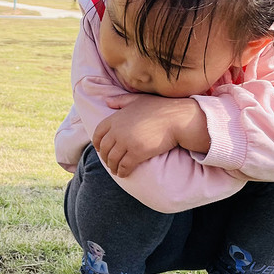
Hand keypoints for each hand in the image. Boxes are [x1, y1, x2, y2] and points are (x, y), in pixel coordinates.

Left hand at [92, 94, 206, 177]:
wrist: (176, 118)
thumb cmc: (159, 107)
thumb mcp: (137, 99)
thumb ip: (121, 100)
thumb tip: (107, 101)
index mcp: (116, 118)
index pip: (98, 133)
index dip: (97, 143)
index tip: (99, 149)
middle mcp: (118, 130)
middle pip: (104, 148)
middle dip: (105, 157)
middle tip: (109, 162)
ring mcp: (126, 142)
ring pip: (113, 159)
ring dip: (112, 167)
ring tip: (116, 170)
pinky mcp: (137, 153)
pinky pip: (124, 166)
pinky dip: (122, 172)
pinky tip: (123, 174)